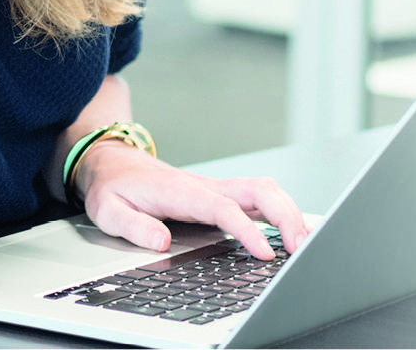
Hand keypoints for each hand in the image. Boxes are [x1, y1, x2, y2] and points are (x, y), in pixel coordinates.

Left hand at [74, 140, 310, 259]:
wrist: (111, 162)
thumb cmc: (112, 187)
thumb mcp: (108, 209)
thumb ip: (133, 226)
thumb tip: (161, 242)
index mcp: (181, 191)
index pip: (223, 209)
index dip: (247, 230)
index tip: (265, 253)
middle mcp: (204, 186)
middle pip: (257, 191)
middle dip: (286, 216)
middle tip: (302, 249)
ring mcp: (215, 188)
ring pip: (263, 190)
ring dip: (289, 212)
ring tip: (306, 244)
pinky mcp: (219, 195)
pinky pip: (257, 198)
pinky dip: (280, 212)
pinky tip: (292, 233)